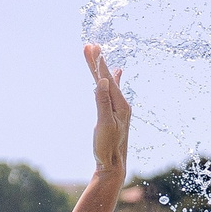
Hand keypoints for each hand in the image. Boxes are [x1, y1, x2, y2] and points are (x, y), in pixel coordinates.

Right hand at [84, 44, 130, 175]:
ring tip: (100, 54)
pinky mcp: (113, 113)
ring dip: (102, 68)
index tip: (91, 48)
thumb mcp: (104, 124)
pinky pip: (111, 91)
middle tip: (90, 45)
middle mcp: (121, 103)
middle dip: (97, 62)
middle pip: (106, 78)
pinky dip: (111, 80)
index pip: (106, 79)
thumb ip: (102, 102)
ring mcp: (117, 108)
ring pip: (108, 83)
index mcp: (120, 104)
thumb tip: (100, 81)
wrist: (113, 165)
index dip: (98, 64)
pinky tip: (116, 75)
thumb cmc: (107, 147)